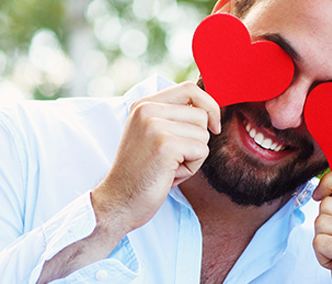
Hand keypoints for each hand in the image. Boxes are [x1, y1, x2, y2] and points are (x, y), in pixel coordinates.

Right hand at [92, 81, 220, 237]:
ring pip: (203, 134)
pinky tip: (170, 174)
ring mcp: (154, 126)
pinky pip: (201, 151)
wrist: (118, 201)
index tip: (213, 126)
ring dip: (194, 156)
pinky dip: (192, 167)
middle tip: (173, 158)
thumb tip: (210, 107)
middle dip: (198, 140)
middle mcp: (147, 110)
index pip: (190, 89)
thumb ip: (175, 117)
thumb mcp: (154, 135)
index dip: (209, 105)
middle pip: (202, 115)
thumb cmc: (143, 172)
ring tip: (169, 166)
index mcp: (143, 104)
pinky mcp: (165, 145)